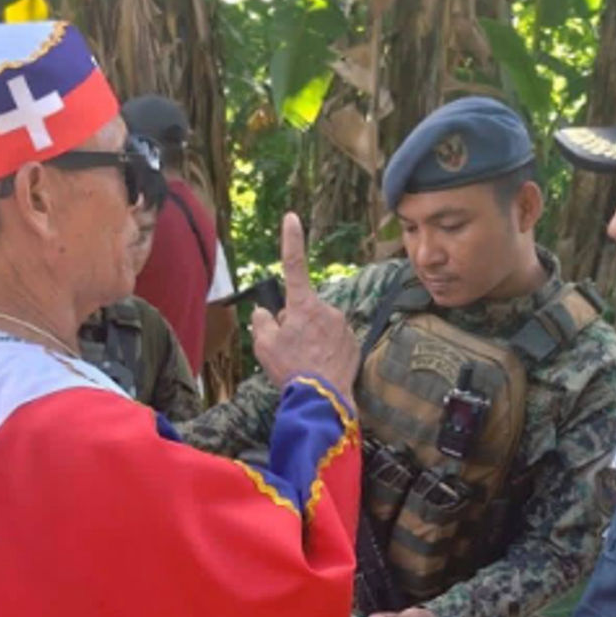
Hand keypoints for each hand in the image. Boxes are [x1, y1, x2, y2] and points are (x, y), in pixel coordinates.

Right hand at [252, 213, 358, 404]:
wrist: (323, 398)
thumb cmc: (292, 370)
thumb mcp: (263, 345)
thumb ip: (262, 323)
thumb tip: (267, 314)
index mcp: (303, 305)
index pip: (294, 265)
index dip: (291, 240)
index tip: (292, 217)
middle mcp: (326, 309)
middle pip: (303, 308)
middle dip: (295, 323)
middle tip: (289, 349)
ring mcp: (342, 325)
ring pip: (319, 326)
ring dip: (311, 338)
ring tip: (305, 362)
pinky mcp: (353, 342)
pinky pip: (333, 341)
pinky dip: (325, 351)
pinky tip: (320, 368)